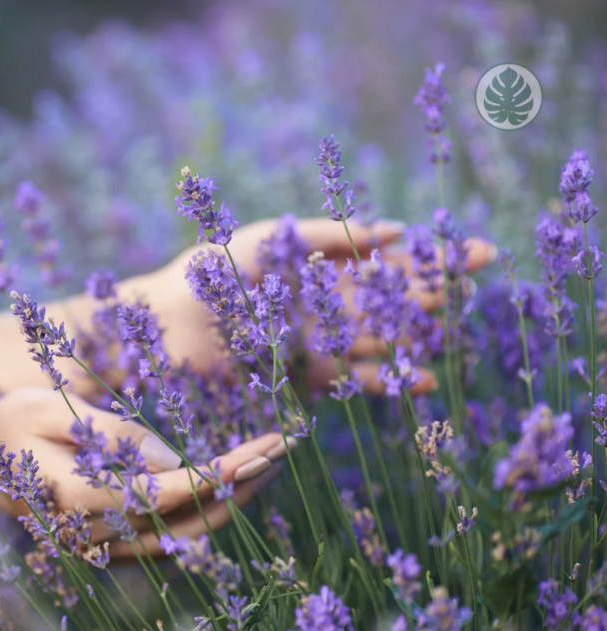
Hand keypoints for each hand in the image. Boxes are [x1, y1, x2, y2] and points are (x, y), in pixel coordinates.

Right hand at [0, 388, 286, 555]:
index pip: (176, 493)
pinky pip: (167, 534)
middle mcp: (100, 533)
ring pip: (184, 534)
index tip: (267, 444)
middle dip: (244, 484)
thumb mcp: (54, 412)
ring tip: (267, 461)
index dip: (227, 471)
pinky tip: (225, 481)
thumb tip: (176, 461)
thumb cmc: (8, 426)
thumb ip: (115, 437)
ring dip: (230, 500)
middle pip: (192, 521)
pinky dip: (203, 509)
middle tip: (284, 447)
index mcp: (87, 500)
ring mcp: (102, 544)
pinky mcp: (104, 541)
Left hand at [120, 216, 497, 394]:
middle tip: (486, 279)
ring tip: (455, 341)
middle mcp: (322, 302)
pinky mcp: (301, 375)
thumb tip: (395, 230)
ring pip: (378, 340)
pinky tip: (418, 381)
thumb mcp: (274, 239)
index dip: (430, 256)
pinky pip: (350, 379)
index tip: (478, 252)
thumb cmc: (209, 271)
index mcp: (316, 265)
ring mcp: (315, 340)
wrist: (164, 323)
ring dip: (415, 339)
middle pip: (391, 297)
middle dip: (436, 289)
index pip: (385, 259)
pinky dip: (383, 380)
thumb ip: (333, 236)